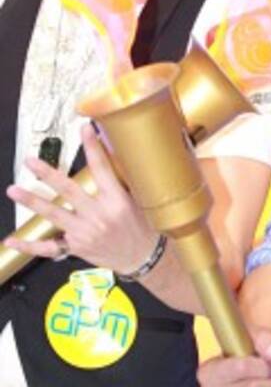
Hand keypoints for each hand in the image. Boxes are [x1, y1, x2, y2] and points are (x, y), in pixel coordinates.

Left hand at [5, 123, 157, 274]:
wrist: (142, 257)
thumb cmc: (142, 227)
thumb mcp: (138, 200)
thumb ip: (121, 181)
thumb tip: (109, 153)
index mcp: (116, 201)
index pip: (102, 168)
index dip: (92, 147)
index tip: (85, 129)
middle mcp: (99, 216)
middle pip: (69, 191)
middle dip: (48, 174)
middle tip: (31, 161)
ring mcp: (85, 233)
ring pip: (54, 215)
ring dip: (32, 201)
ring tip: (14, 190)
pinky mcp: (76, 247)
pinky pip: (49, 248)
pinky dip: (29, 245)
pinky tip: (12, 239)